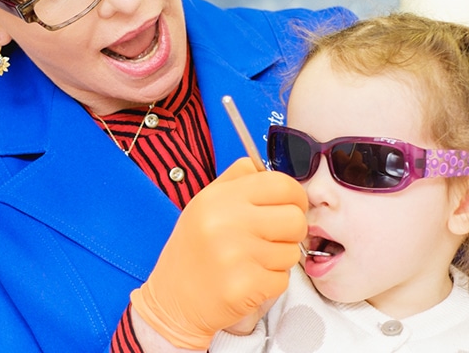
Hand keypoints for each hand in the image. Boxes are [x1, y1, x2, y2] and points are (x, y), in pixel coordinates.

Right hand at [130, 157, 306, 349]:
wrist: (173, 300)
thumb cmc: (193, 251)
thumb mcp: (203, 204)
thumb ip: (235, 180)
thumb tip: (263, 167)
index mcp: (218, 198)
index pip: (281, 184)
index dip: (294, 197)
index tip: (289, 207)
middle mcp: (226, 222)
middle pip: (295, 218)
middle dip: (290, 231)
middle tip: (270, 239)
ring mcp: (236, 255)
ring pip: (292, 251)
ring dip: (278, 259)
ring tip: (250, 262)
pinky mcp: (245, 286)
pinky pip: (283, 279)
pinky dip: (270, 282)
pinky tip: (247, 280)